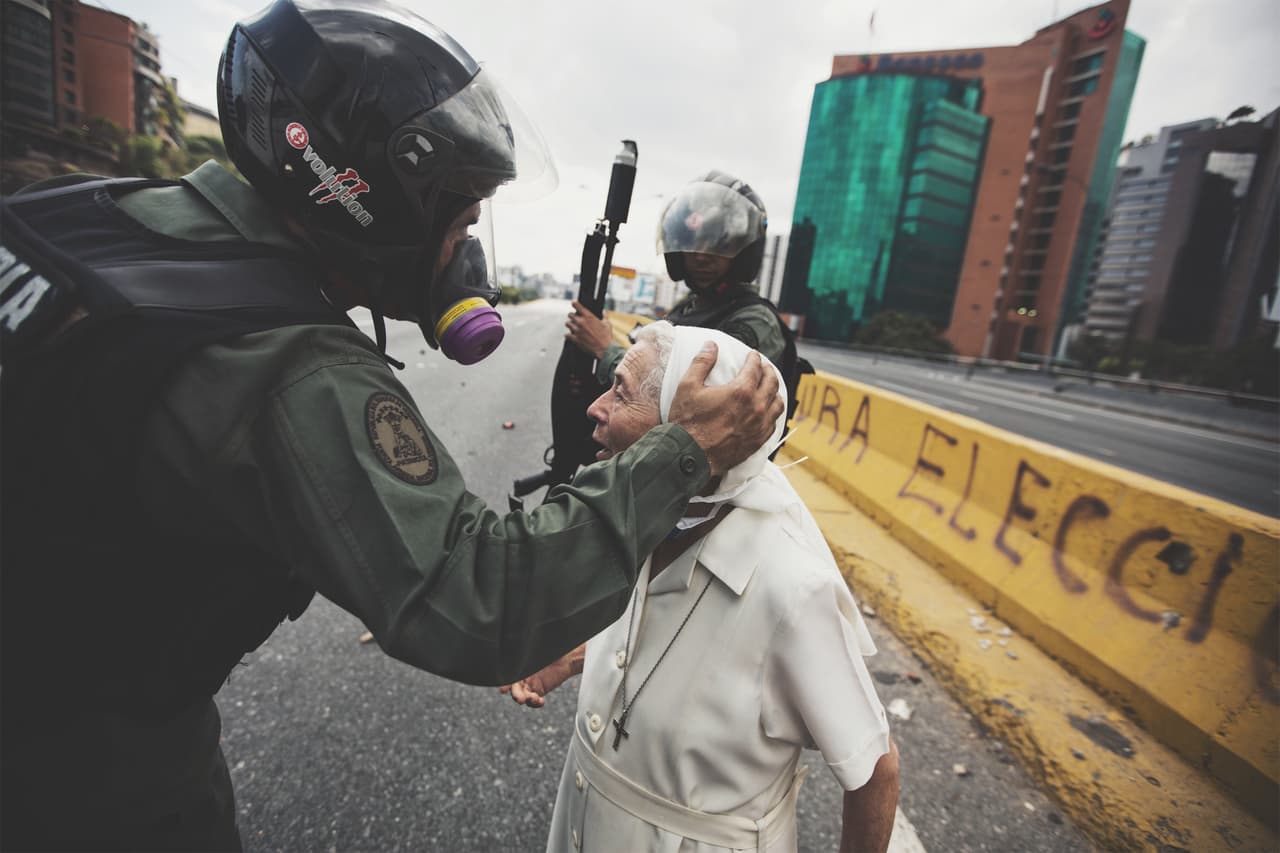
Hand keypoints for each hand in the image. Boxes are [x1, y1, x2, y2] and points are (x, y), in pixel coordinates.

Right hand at [498, 647, 582, 707]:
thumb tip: (519, 638)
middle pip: (514, 688)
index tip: (504, 688)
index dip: (505, 682)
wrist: (567, 656)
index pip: (508, 674)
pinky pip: (533, 700)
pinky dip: (535, 703)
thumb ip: (527, 645)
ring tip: (532, 698)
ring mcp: (529, 684)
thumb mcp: (538, 644)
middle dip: (515, 693)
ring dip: (525, 699)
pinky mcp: (539, 690)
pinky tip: (540, 701)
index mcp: (518, 664)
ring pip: (522, 695)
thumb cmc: (551, 647)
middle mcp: (521, 675)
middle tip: (519, 697)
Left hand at [565, 300, 613, 357]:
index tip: (574, 303)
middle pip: (570, 315)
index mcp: (589, 316)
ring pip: (567, 324)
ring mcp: (577, 331)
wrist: (605, 350)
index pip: (577, 305)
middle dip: (572, 316)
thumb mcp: (607, 324)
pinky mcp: (575, 339)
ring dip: (570, 325)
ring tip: (573, 327)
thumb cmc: (607, 337)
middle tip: (575, 319)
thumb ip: (604, 316)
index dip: (574, 303)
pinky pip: (567, 335)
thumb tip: (603, 311)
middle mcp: (581, 322)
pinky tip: (571, 336)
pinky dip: (568, 335)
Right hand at [667, 343, 783, 476]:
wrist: (689, 457)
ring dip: (775, 391)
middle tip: (764, 367)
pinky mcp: (758, 441)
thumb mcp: (688, 387)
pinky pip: (774, 423)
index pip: (755, 368)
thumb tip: (711, 345)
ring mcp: (759, 426)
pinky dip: (773, 412)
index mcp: (741, 391)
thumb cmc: (687, 422)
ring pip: (778, 404)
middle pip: (772, 383)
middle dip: (768, 371)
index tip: (753, 355)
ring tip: (770, 387)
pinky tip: (767, 411)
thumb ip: (701, 363)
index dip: (754, 358)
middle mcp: (756, 408)